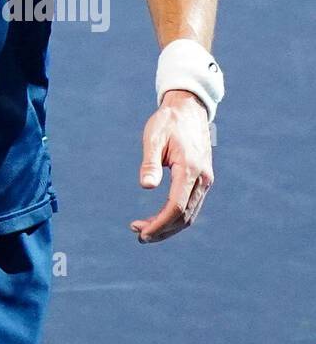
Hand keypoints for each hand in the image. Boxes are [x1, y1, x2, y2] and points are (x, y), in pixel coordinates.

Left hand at [131, 90, 213, 243]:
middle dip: (162, 230)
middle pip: (184, 216)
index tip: (141, 232)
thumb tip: (146, 186)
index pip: (175, 206)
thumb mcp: (153, 137)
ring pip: (189, 214)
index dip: (159, 223)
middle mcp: (202, 178)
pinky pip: (191, 206)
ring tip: (145, 230)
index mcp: (190, 168)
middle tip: (139, 235)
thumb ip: (150, 162)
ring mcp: (205, 180)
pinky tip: (158, 218)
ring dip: (169, 226)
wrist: (188, 109)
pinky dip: (175, 216)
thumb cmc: (168, 122)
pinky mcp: (202, 180)